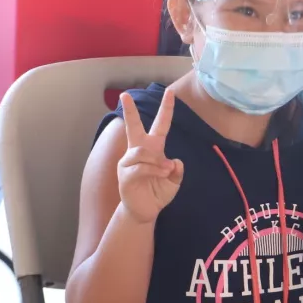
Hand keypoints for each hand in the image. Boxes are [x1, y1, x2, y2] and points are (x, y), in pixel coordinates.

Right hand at [117, 91, 183, 223]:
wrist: (145, 211)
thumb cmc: (157, 192)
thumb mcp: (174, 181)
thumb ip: (177, 171)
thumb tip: (174, 161)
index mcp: (152, 149)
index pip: (160, 125)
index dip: (166, 109)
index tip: (170, 91)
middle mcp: (138, 151)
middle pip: (134, 127)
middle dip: (130, 111)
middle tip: (125, 94)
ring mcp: (129, 162)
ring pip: (143, 152)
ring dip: (157, 161)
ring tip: (166, 170)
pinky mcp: (125, 175)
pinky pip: (141, 167)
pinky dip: (154, 170)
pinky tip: (161, 174)